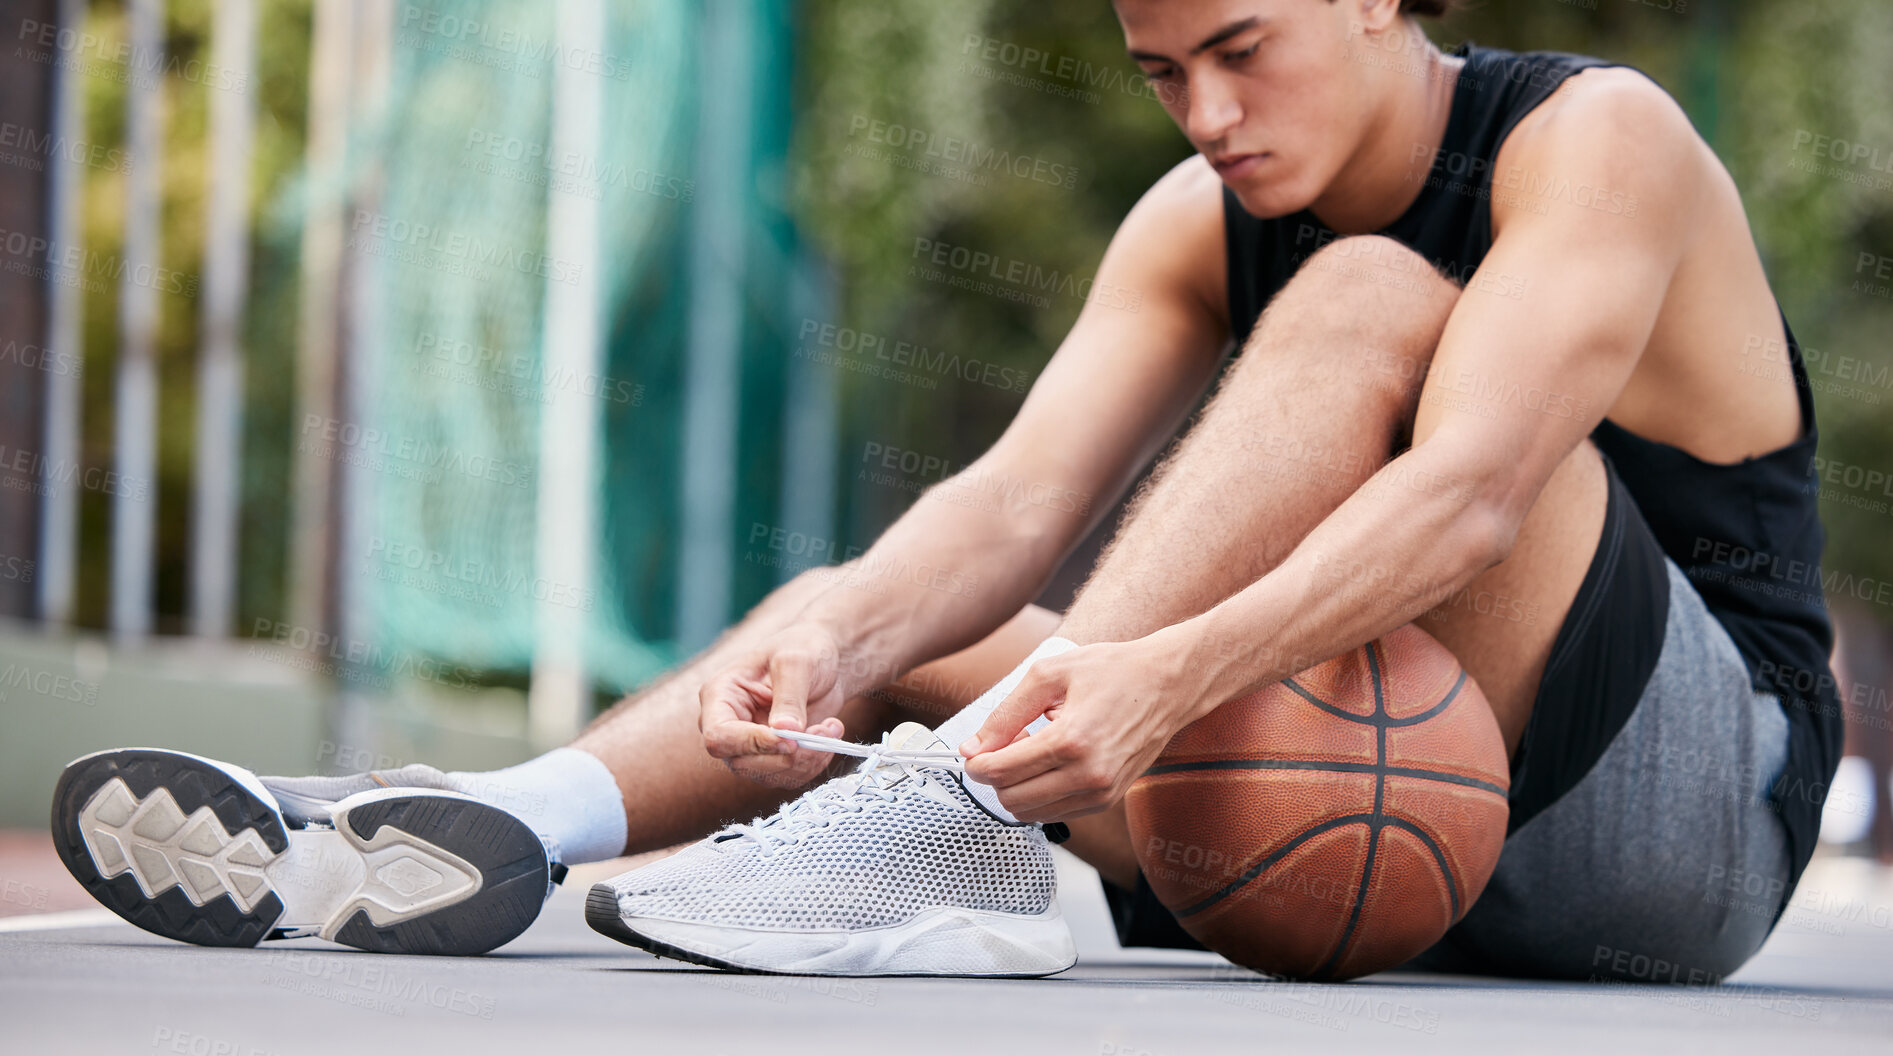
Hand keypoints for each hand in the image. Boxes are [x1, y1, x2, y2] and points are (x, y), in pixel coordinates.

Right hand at [698, 623, 852, 788]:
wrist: (823, 660)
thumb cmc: (802, 648)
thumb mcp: (796, 662)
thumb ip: (789, 697)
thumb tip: (785, 733)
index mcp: (719, 696)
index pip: (719, 736)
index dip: (752, 744)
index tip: (791, 739)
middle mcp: (729, 726)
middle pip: (743, 763)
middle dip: (787, 756)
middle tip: (821, 734)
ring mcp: (750, 745)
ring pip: (768, 776)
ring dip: (806, 760)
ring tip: (831, 728)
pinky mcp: (773, 757)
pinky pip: (788, 777)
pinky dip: (814, 763)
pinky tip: (829, 736)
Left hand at [959, 633, 1206, 821]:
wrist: (1169, 683)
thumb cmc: (1114, 671)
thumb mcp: (1050, 674)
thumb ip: (1005, 713)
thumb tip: (973, 747)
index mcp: (1072, 740)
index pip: (1002, 771)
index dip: (975, 764)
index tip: (972, 752)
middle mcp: (1089, 774)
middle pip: (1012, 799)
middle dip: (996, 775)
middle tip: (1006, 744)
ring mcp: (1101, 792)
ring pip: (1031, 812)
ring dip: (1018, 785)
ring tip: (1033, 747)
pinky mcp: (1107, 799)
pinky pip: (1055, 812)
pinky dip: (1041, 792)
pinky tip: (1051, 760)